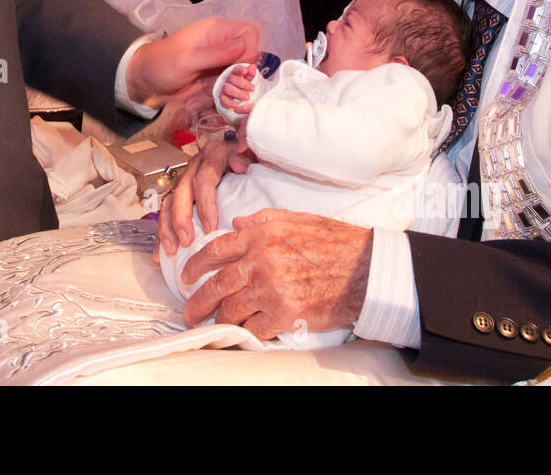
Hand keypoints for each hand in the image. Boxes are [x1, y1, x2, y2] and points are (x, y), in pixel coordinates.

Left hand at [125, 18, 257, 107]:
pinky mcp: (216, 77)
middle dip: (246, 72)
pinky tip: (221, 98)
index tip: (239, 67)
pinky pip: (233, 84)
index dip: (249, 50)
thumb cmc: (160, 64)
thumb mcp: (186, 59)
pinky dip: (231, 92)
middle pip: (250, 54)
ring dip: (239, 85)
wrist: (146, 81)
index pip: (248, 33)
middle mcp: (222, 45)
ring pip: (244, 71)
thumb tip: (242, 46)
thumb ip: (214, 53)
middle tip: (232, 84)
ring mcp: (220, 62)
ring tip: (225, 93)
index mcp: (216, 31)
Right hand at [157, 135, 255, 254]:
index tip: (210, 228)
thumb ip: (247, 156)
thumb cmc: (248, 154)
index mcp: (213, 156)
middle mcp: (195, 167)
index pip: (204, 180)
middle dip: (180, 220)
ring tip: (172, 250)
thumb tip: (239, 164)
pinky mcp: (182, 193)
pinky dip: (162, 233)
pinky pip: (167, 213)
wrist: (243, 148)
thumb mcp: (252, 150)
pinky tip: (161, 253)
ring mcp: (186, 180)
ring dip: (167, 228)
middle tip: (186, 241)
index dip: (205, 205)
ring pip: (169, 203)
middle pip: (181, 192)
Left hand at [179, 210, 372, 338]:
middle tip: (190, 311)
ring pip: (231, 310)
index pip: (216, 250)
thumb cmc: (334, 242)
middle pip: (216, 285)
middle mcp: (260, 262)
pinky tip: (244, 332)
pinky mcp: (284, 314)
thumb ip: (262, 219)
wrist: (365, 268)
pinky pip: (254, 328)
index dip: (195, 264)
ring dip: (221, 319)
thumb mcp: (296, 218)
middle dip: (197, 302)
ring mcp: (271, 290)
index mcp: (260, 236)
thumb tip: (236, 223)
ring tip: (217, 323)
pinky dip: (247, 332)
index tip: (186, 275)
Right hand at [219, 63, 256, 112]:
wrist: (238, 99)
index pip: (236, 69)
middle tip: (252, 89)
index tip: (245, 71)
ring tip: (247, 97)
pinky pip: (223, 100)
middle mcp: (229, 80)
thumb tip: (252, 66)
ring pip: (227, 88)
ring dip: (237, 93)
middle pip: (232, 78)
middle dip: (243, 83)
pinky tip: (236, 105)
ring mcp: (224, 89)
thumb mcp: (249, 80)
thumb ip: (251, 74)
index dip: (240, 69)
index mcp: (236, 74)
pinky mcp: (222, 98)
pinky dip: (229, 103)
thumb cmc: (245, 87)